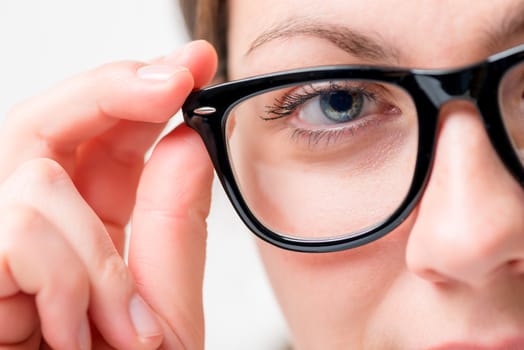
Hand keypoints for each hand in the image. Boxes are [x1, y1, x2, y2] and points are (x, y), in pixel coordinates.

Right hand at [0, 40, 216, 348]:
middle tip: (175, 70)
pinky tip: (81, 333)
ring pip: (30, 169)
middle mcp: (25, 228)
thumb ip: (171, 228)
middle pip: (49, 121)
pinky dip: (70, 277)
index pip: (98, 141)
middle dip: (114, 87)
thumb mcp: (161, 314)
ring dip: (95, 246)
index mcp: (79, 234)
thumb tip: (187, 142)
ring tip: (122, 326)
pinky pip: (15, 225)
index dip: (139, 91)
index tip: (189, 64)